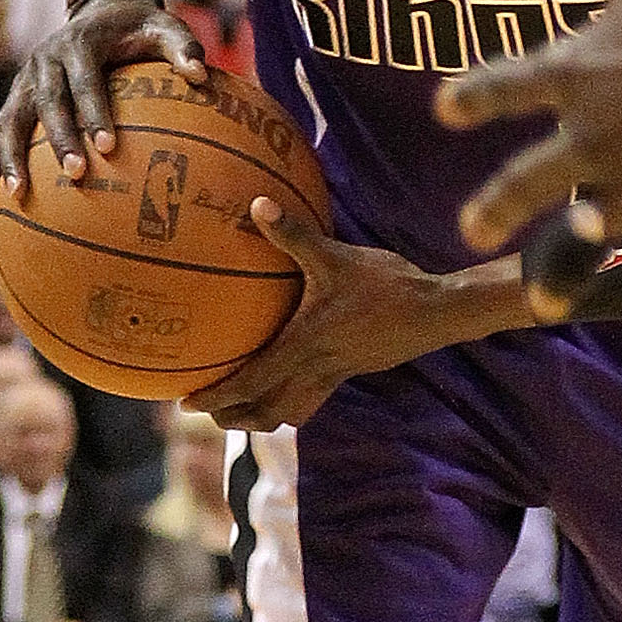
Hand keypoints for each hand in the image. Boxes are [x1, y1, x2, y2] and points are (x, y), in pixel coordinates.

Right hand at [0, 0, 210, 192]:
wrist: (101, 12)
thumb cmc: (140, 28)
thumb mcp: (165, 26)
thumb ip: (184, 47)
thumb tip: (202, 74)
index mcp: (79, 43)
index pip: (86, 81)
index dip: (95, 112)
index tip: (108, 146)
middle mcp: (45, 60)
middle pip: (48, 102)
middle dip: (59, 140)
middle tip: (75, 174)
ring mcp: (26, 80)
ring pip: (12, 119)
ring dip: (11, 156)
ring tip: (17, 192)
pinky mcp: (17, 98)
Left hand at [190, 200, 456, 432]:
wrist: (436, 311)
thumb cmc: (386, 283)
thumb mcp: (336, 255)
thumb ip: (294, 234)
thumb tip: (257, 204)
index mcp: (305, 344)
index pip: (252, 381)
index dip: (217, 397)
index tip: (186, 405)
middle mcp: (316, 367)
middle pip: (266, 411)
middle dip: (234, 417)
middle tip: (207, 411)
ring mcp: (335, 374)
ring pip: (291, 411)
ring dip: (262, 415)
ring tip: (239, 408)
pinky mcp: (350, 371)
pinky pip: (312, 397)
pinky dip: (291, 400)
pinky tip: (286, 380)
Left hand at [437, 0, 621, 315]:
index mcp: (579, 71)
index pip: (506, 86)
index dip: (475, 96)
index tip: (445, 106)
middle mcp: (597, 138)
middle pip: (527, 180)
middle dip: (495, 207)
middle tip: (471, 229)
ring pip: (591, 235)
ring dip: (569, 267)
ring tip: (548, 294)